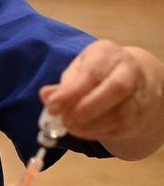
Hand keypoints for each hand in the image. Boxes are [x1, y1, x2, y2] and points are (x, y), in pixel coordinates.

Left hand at [40, 40, 161, 149]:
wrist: (130, 83)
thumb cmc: (96, 74)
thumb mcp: (76, 72)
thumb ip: (63, 85)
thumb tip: (46, 96)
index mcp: (107, 53)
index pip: (92, 72)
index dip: (71, 91)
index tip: (52, 106)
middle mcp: (129, 70)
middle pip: (116, 88)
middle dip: (86, 108)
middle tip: (64, 120)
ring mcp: (138, 93)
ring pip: (121, 112)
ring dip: (90, 124)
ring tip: (69, 126)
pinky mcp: (138, 115)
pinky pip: (120, 127)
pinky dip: (97, 132)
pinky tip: (82, 130)